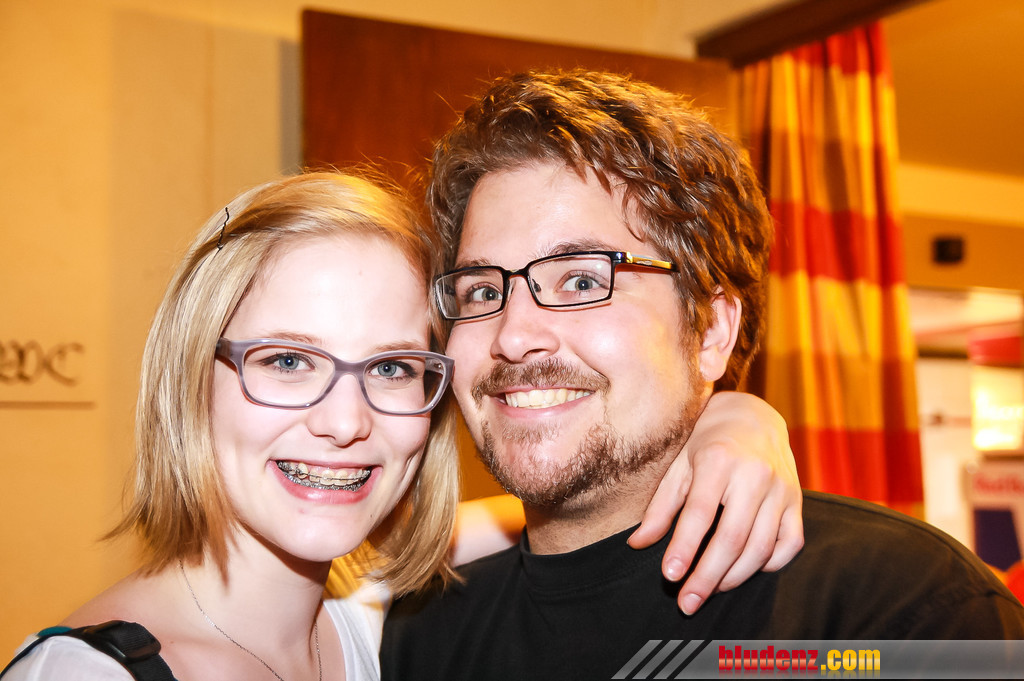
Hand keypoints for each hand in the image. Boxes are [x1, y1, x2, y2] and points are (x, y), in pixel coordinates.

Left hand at [627, 391, 802, 614]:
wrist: (752, 416)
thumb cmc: (707, 442)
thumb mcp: (678, 466)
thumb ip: (661, 507)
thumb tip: (637, 544)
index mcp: (718, 460)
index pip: (700, 513)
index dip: (684, 547)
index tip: (669, 575)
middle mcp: (754, 474)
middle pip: (732, 538)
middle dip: (707, 577)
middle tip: (686, 603)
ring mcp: (781, 488)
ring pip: (761, 547)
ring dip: (733, 577)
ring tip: (708, 590)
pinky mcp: (797, 500)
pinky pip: (789, 544)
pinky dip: (768, 564)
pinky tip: (743, 570)